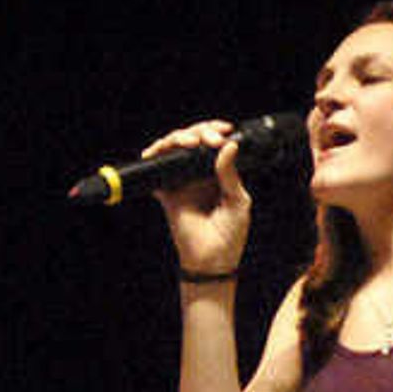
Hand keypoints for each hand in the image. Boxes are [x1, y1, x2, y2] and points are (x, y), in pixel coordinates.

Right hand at [148, 119, 251, 275]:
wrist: (212, 260)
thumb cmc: (230, 235)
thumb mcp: (238, 201)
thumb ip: (231, 174)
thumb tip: (229, 147)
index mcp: (220, 172)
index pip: (214, 142)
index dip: (215, 130)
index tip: (223, 131)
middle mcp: (199, 173)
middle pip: (193, 139)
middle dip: (199, 131)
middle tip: (209, 139)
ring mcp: (182, 181)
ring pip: (174, 149)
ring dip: (179, 138)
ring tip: (190, 143)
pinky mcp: (167, 192)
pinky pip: (156, 170)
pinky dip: (154, 157)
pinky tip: (159, 152)